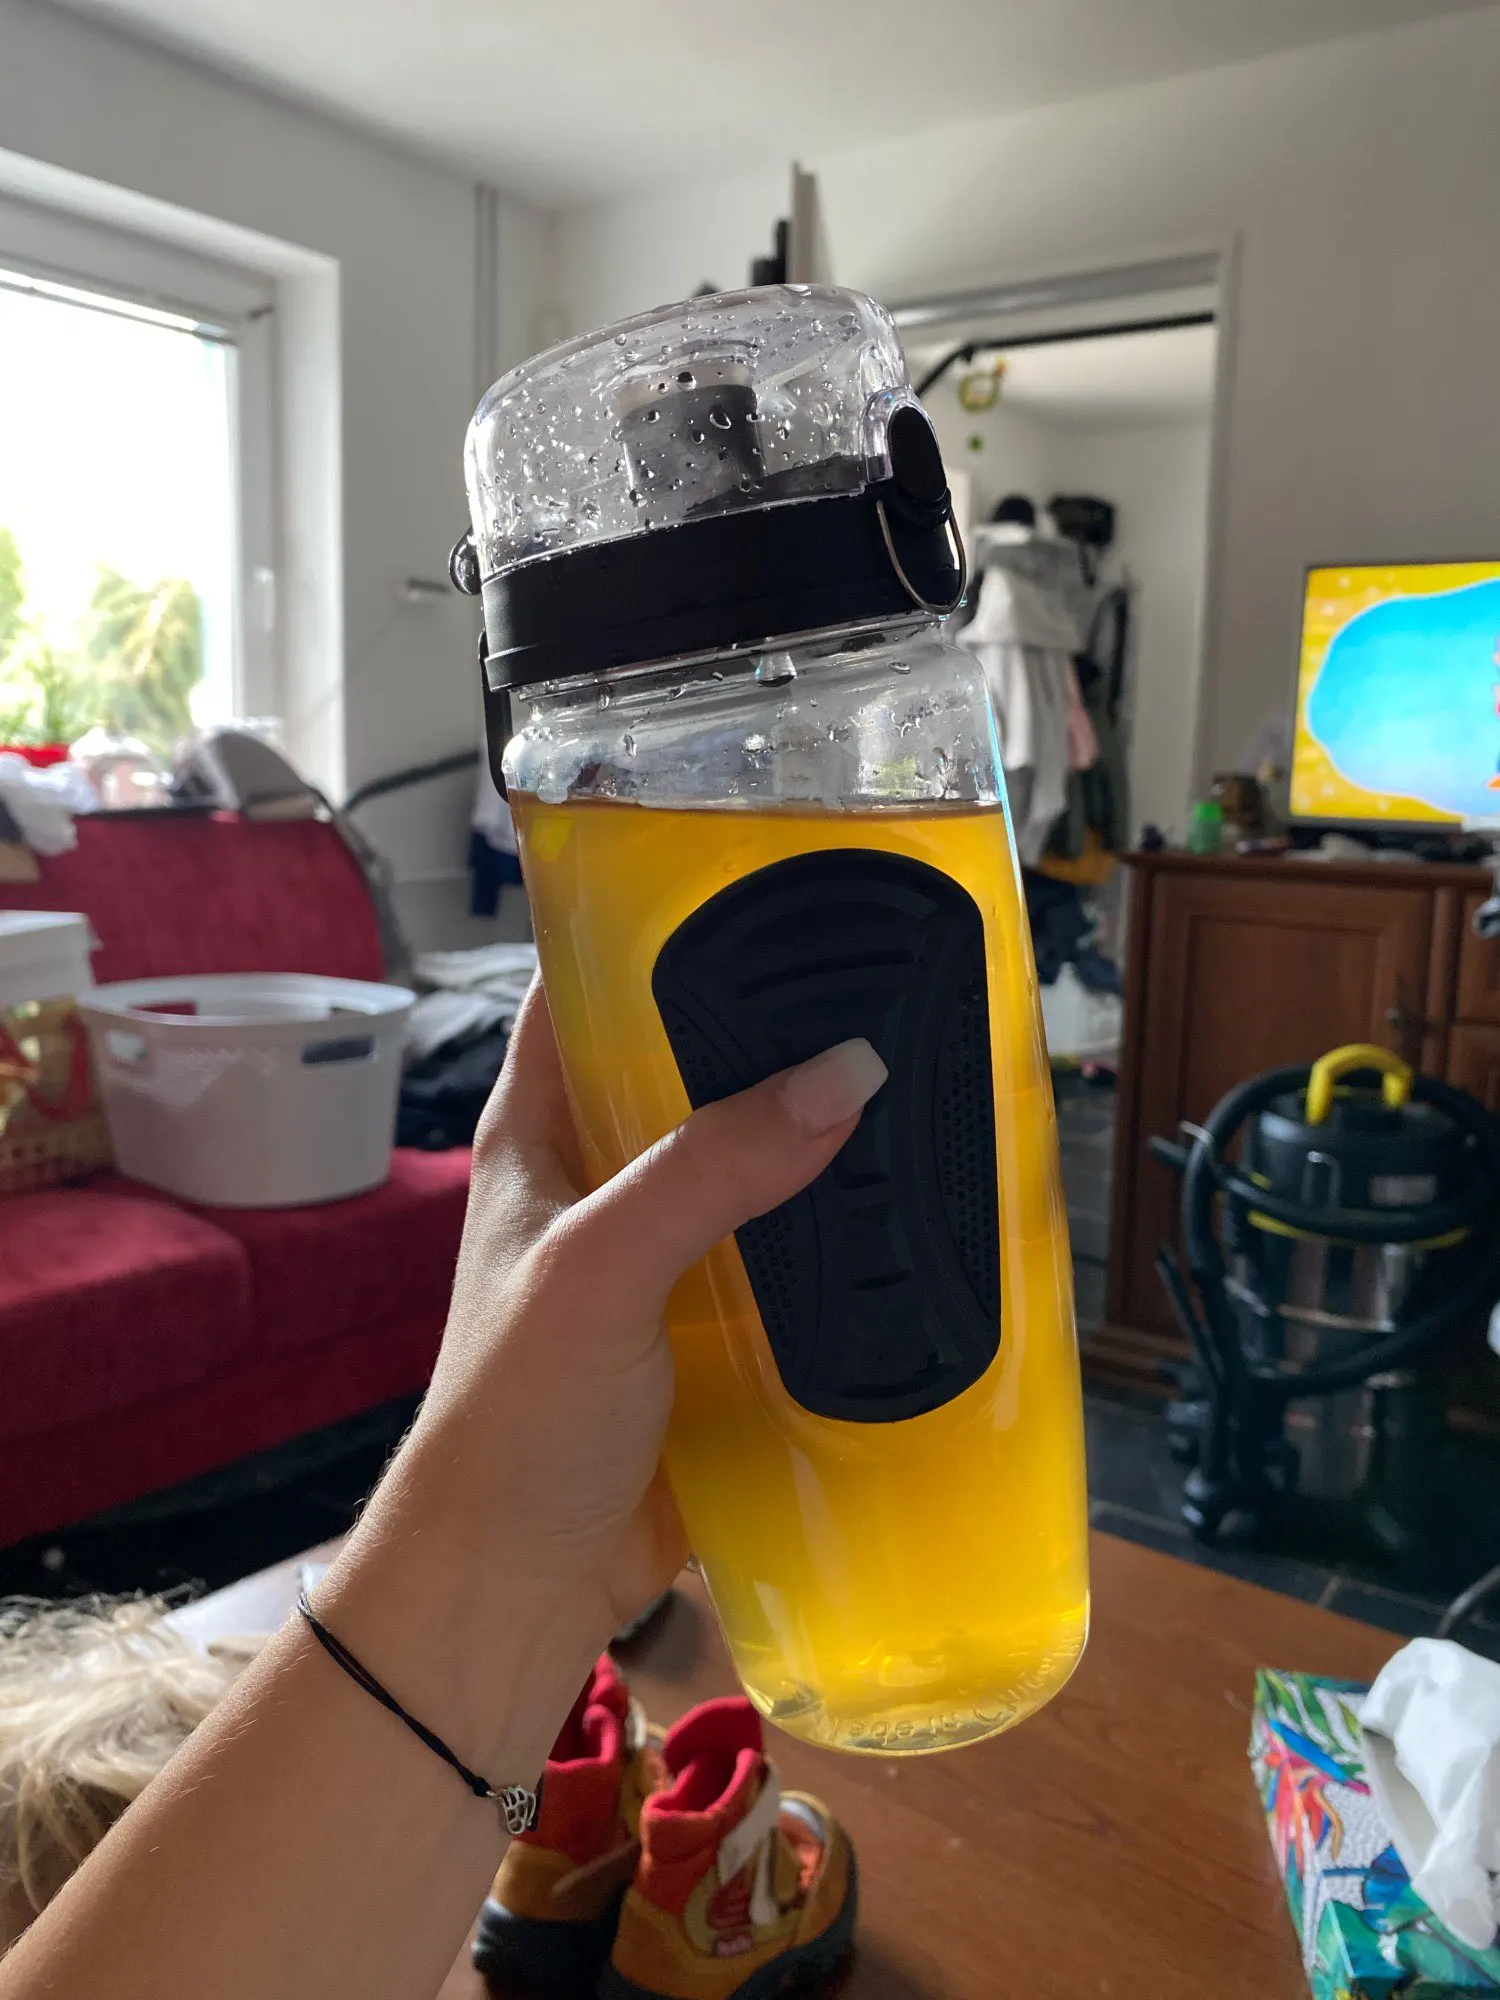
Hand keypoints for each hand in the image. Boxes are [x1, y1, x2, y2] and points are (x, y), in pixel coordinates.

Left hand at [372, 978, 885, 1655]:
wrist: (518, 1587)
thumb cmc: (515, 1414)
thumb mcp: (599, 1269)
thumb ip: (710, 1170)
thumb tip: (845, 1071)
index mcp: (541, 1127)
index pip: (585, 982)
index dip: (658, 923)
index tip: (762, 877)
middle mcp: (604, 1171)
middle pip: (695, 1064)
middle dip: (779, 1024)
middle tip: (888, 971)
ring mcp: (667, 1249)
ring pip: (756, 1155)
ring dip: (825, 1128)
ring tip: (931, 1068)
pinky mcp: (721, 1323)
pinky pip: (793, 1250)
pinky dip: (847, 1227)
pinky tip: (923, 1203)